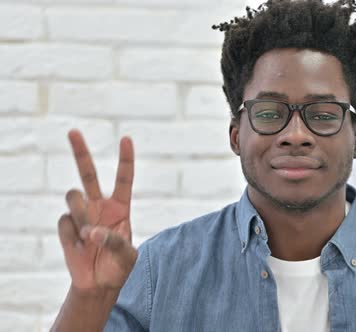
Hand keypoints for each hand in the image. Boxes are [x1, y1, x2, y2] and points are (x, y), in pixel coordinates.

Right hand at [58, 129, 136, 292]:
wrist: (99, 285)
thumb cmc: (119, 267)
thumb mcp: (127, 257)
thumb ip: (115, 242)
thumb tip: (92, 232)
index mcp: (120, 207)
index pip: (123, 179)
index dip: (125, 159)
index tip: (126, 139)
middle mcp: (99, 205)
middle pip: (88, 173)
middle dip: (80, 152)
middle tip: (73, 131)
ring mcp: (81, 215)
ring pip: (73, 197)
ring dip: (81, 215)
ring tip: (88, 237)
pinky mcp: (66, 227)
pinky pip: (65, 222)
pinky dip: (72, 236)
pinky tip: (79, 248)